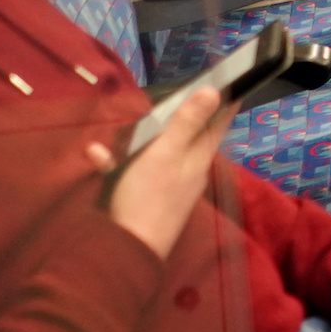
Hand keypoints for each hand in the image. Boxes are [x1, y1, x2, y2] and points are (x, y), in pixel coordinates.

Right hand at [86, 89, 231, 260]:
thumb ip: (186, 122)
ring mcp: (172, 187)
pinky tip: (99, 156)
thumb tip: (214, 91)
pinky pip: (139, 172)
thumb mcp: (166, 152)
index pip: (218, 124)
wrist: (129, 248)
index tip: (231, 83)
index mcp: (198, 158)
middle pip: (193, 137)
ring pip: (165, 153)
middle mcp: (190, 172)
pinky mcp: (151, 199)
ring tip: (139, 122)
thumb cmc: (149, 196)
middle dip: (188, 117)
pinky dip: (121, 162)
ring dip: (151, 137)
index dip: (224, 103)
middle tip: (183, 95)